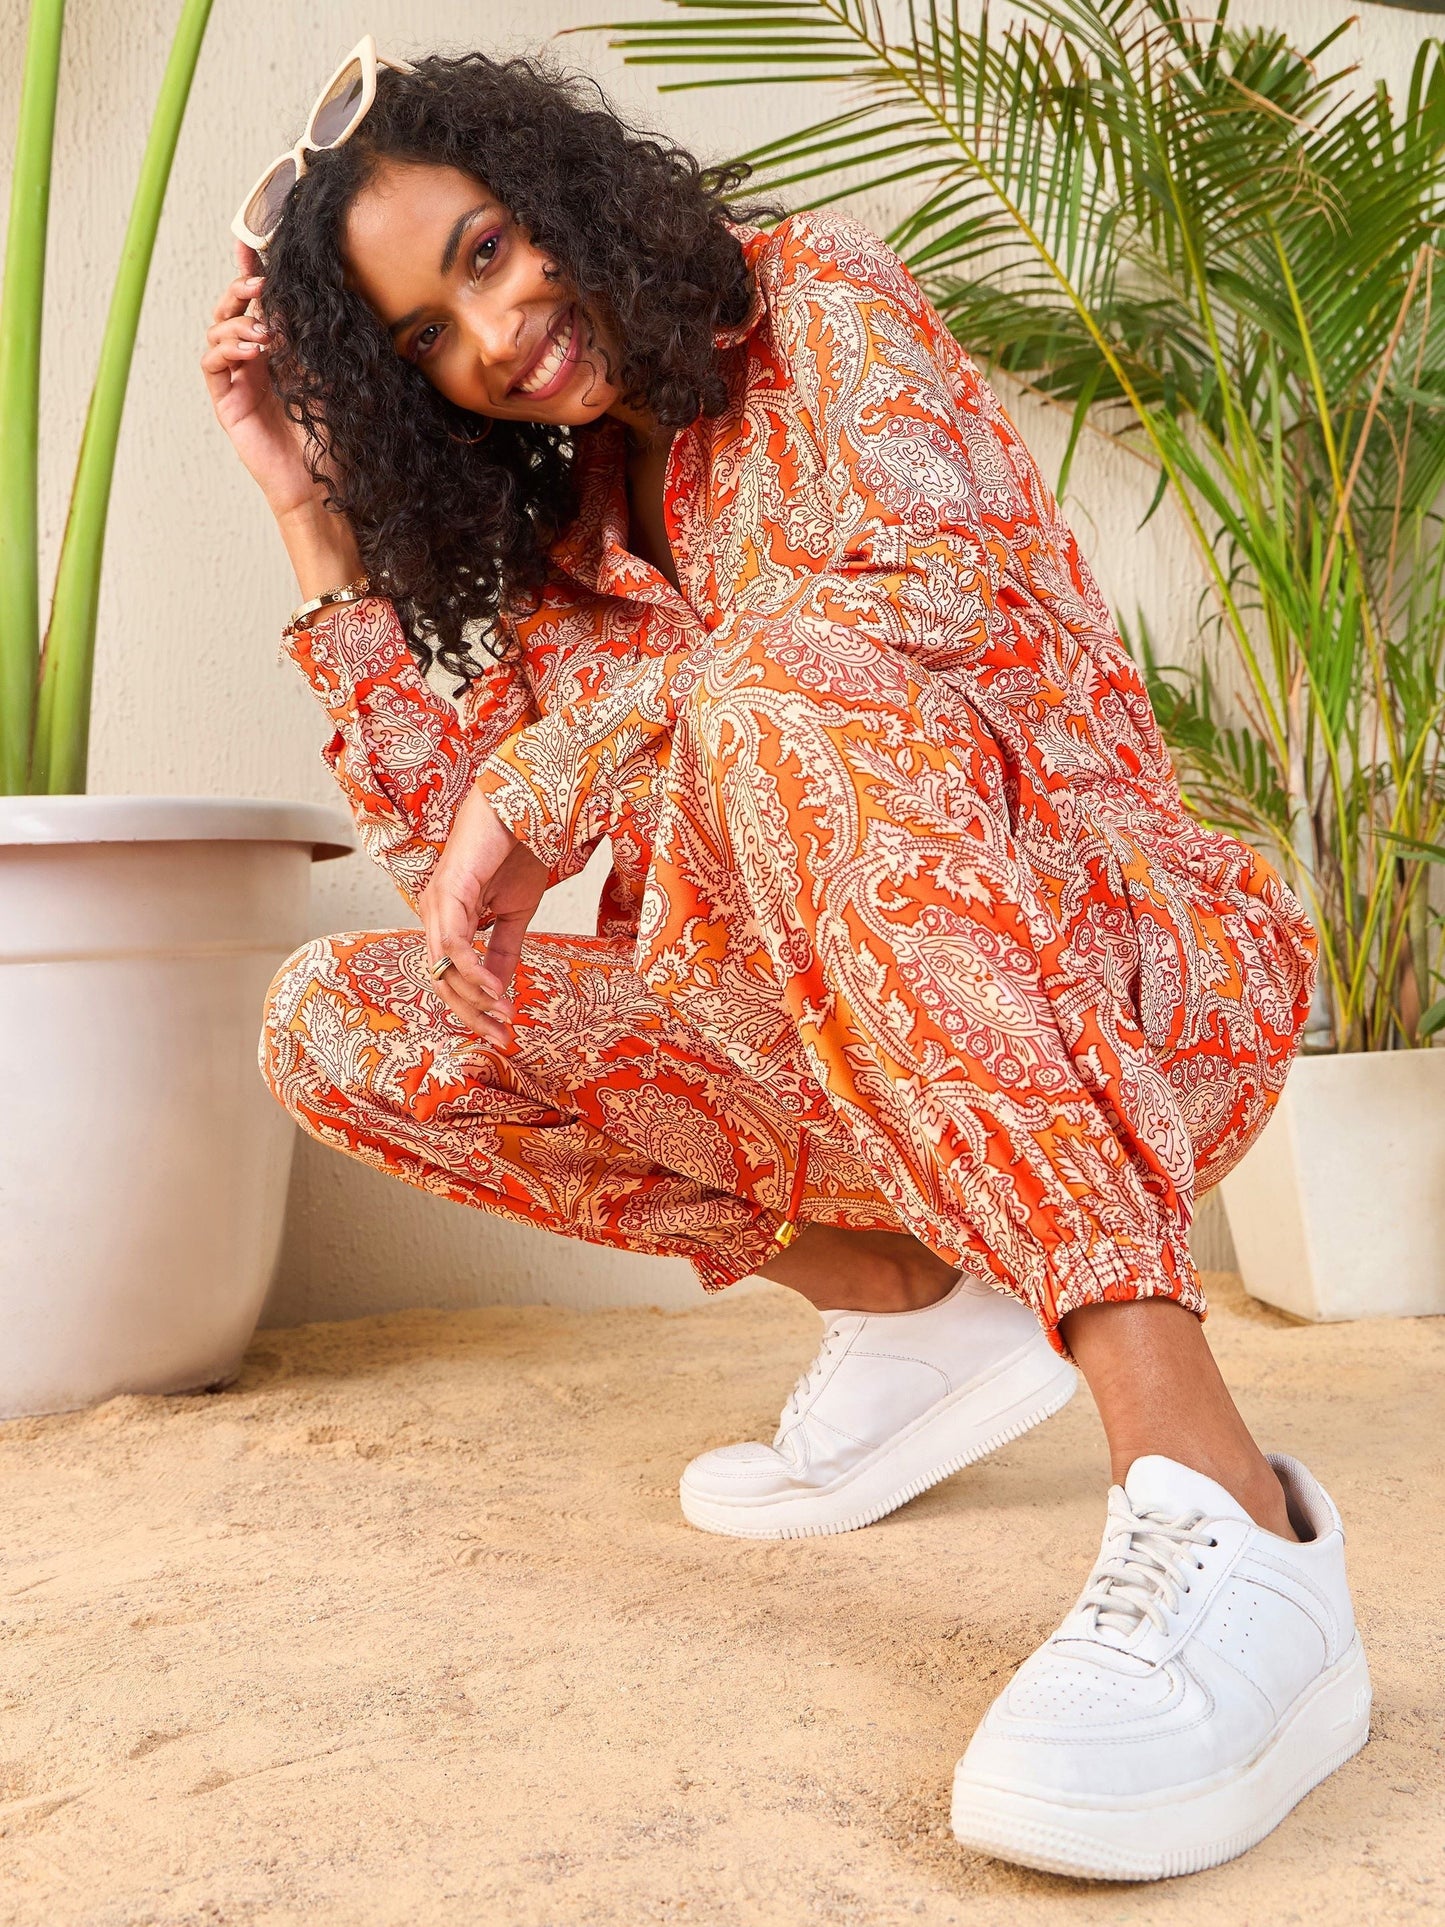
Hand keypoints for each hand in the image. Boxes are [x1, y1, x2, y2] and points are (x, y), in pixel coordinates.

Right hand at [201, 240, 327, 521]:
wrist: (321, 483)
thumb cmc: (331, 436)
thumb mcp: (329, 376)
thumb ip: (310, 340)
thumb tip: (298, 298)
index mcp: (280, 353)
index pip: (261, 305)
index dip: (252, 274)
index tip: (252, 245)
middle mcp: (256, 363)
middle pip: (232, 311)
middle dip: (240, 290)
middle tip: (257, 283)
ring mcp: (238, 381)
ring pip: (218, 332)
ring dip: (237, 323)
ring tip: (263, 333)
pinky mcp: (227, 402)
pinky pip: (211, 363)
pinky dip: (226, 349)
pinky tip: (252, 352)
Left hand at [418, 786, 548, 1045]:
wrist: (523, 807)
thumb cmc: (516, 849)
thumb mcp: (515, 913)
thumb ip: (504, 950)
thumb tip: (502, 989)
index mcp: (447, 920)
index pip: (451, 977)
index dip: (475, 1009)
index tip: (504, 1032)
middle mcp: (434, 914)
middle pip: (442, 981)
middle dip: (472, 1013)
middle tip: (502, 1035)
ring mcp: (436, 904)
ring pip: (445, 968)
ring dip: (475, 997)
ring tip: (504, 1012)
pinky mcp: (447, 892)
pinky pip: (455, 943)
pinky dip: (473, 969)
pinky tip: (495, 986)